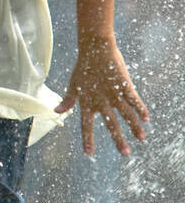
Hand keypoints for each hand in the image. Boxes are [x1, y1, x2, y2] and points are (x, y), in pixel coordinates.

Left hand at [55, 33, 148, 155]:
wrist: (95, 48)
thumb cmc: (83, 67)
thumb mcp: (73, 85)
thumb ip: (68, 100)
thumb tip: (56, 112)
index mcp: (87, 102)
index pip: (86, 125)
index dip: (87, 139)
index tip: (89, 153)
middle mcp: (100, 101)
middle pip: (111, 124)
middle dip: (118, 140)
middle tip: (125, 154)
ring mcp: (113, 93)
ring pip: (126, 114)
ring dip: (134, 127)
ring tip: (141, 138)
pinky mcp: (124, 85)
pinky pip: (134, 100)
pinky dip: (140, 109)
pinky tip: (146, 118)